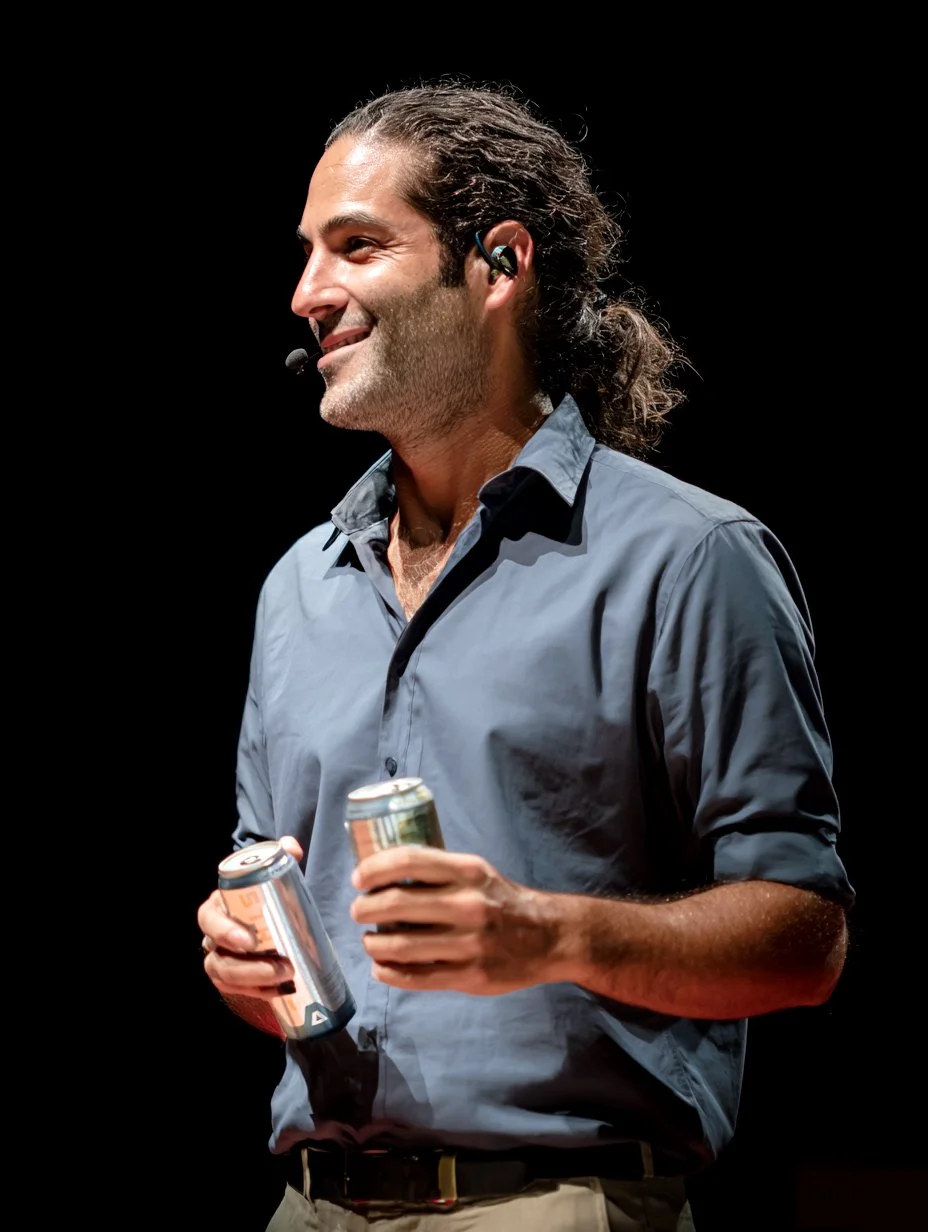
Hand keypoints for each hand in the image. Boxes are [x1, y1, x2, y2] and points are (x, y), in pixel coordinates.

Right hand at [198, 836, 302, 1001]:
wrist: (270, 916)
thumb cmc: (267, 895)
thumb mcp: (273, 876)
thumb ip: (282, 859)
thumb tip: (290, 847)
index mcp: (218, 906)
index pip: (208, 919)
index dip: (223, 931)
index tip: (249, 941)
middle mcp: (213, 935)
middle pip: (218, 956)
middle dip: (249, 966)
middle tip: (284, 966)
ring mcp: (220, 958)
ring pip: (225, 976)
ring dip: (256, 981)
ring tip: (287, 978)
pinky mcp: (231, 978)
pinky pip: (237, 991)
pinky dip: (259, 993)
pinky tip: (281, 991)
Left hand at [350, 846, 559, 994]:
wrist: (548, 936)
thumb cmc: (501, 901)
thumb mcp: (476, 872)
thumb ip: (438, 871)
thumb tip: (383, 874)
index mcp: (467, 871)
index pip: (408, 861)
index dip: (374, 868)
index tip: (358, 879)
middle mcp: (467, 904)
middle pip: (396, 904)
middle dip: (365, 908)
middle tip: (358, 911)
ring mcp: (468, 943)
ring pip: (401, 946)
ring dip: (373, 943)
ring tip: (369, 941)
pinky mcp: (470, 976)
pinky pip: (417, 977)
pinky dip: (390, 973)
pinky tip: (381, 968)